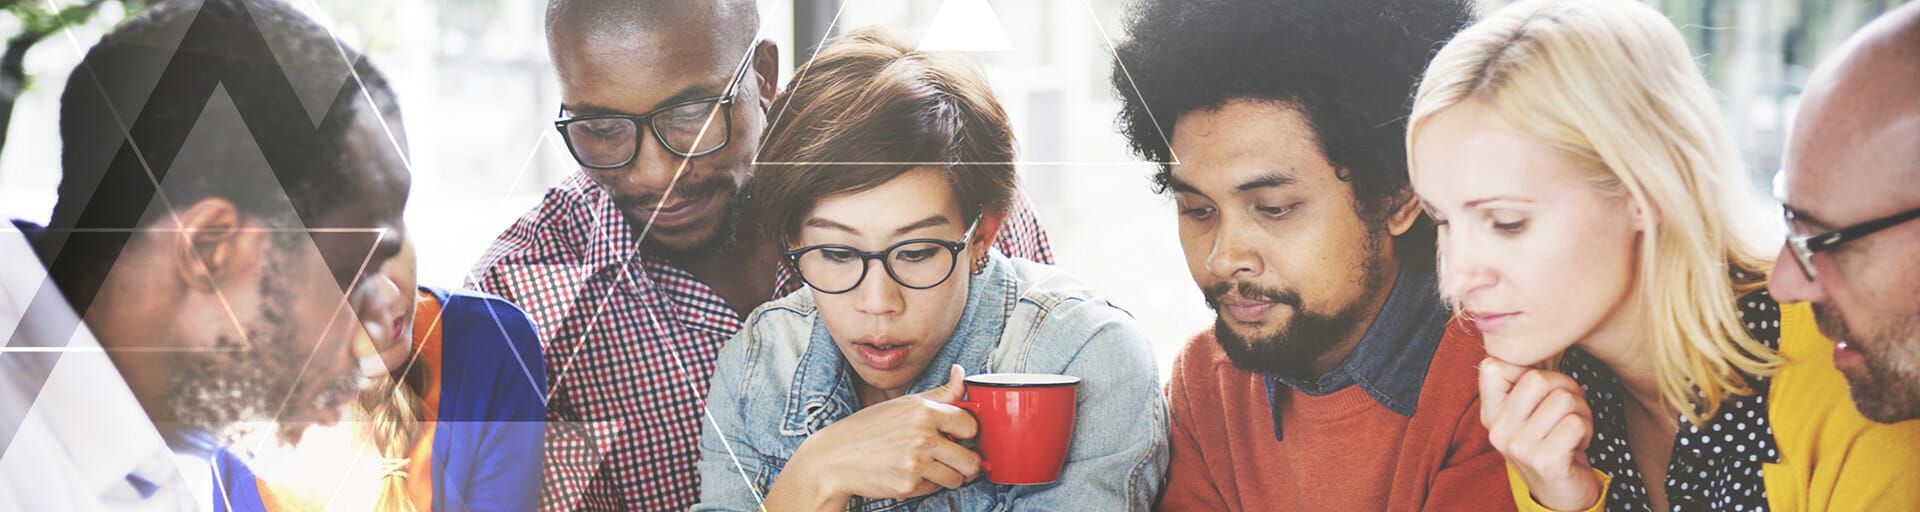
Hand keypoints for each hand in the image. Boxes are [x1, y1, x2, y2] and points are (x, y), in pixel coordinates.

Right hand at [770, 365, 982, 508]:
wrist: (835, 458)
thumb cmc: (868, 429)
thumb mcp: (902, 403)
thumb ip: (939, 393)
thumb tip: (961, 373)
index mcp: (923, 411)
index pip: (970, 425)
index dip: (969, 433)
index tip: (962, 436)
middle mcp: (922, 436)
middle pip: (971, 459)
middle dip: (967, 462)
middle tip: (957, 459)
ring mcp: (916, 462)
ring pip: (957, 478)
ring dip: (950, 476)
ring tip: (933, 467)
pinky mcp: (908, 484)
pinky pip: (934, 489)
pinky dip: (928, 485)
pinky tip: (911, 474)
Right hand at [1479, 357, 1600, 510]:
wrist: (1561, 493)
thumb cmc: (1550, 443)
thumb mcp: (1527, 415)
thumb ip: (1522, 385)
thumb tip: (1533, 344)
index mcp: (1491, 413)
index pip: (1493, 366)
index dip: (1527, 367)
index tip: (1540, 388)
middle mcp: (1498, 430)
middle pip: (1537, 378)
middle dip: (1566, 388)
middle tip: (1568, 408)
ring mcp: (1519, 447)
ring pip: (1563, 399)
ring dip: (1581, 412)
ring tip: (1573, 428)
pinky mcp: (1544, 461)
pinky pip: (1576, 423)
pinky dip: (1587, 430)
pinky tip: (1578, 443)